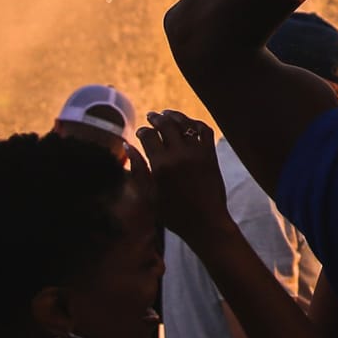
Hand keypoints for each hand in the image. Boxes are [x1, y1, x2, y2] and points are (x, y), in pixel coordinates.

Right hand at [131, 110, 231, 239]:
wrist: (205, 222)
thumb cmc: (173, 213)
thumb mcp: (148, 195)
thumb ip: (137, 169)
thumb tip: (127, 146)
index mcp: (161, 165)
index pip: (149, 136)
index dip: (142, 131)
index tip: (140, 131)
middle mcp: (179, 155)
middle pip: (166, 125)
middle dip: (156, 118)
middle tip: (151, 116)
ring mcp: (197, 153)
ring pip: (185, 124)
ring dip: (175, 116)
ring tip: (167, 114)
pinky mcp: (211, 155)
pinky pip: (204, 130)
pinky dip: (196, 123)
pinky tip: (189, 124)